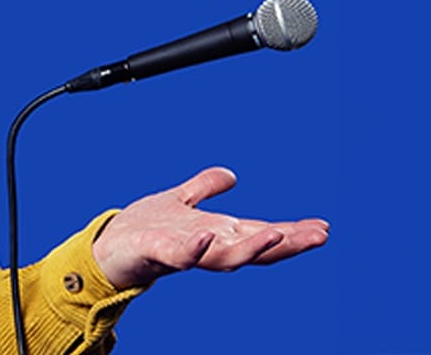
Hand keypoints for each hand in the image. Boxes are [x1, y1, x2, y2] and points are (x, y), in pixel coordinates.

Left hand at [91, 167, 328, 289]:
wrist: (108, 247)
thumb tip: (230, 175)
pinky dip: (195, 248)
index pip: (261, 233)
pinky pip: (180, 254)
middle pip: (255, 249)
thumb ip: (204, 188)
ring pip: (226, 256)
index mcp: (217, 234)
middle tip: (319, 236)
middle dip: (287, 243)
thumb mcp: (180, 199)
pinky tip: (208, 236)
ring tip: (278, 234)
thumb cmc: (145, 229)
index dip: (291, 232)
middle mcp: (208, 247)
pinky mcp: (158, 254)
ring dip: (252, 246)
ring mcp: (186, 253)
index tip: (322, 228)